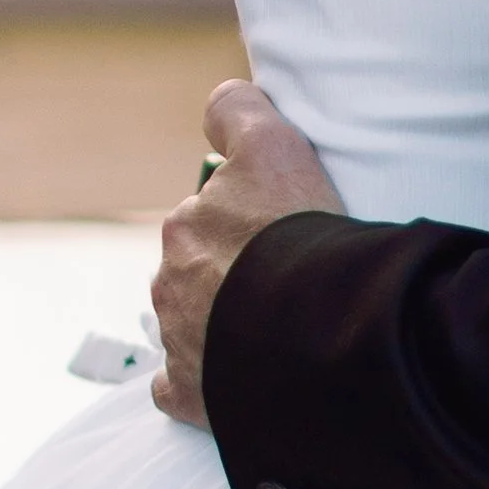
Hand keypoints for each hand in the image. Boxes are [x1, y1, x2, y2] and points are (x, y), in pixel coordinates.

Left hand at [151, 80, 342, 425]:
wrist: (315, 334)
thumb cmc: (302, 236)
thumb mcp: (276, 147)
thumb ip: (239, 112)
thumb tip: (219, 100)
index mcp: (189, 218)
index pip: (207, 200)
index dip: (241, 204)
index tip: (268, 217)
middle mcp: (173, 272)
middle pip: (200, 259)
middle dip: (232, 263)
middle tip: (287, 273)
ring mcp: (177, 334)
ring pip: (190, 315)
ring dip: (220, 316)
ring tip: (277, 322)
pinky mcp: (185, 388)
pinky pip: (179, 381)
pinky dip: (200, 376)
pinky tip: (236, 372)